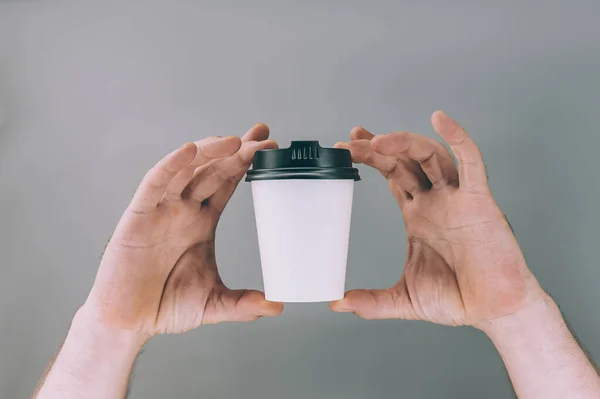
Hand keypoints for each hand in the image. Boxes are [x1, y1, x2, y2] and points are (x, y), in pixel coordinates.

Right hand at [83, 124, 282, 338]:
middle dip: (237, 150)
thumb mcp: (214, 304)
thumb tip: (278, 306)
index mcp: (203, 221)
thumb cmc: (166, 307)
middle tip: (263, 137)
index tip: (271, 147)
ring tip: (236, 141)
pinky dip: (171, 165)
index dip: (247, 162)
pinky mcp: (138, 216)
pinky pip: (155, 183)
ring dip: (209, 151)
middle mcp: (184, 209)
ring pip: (186, 168)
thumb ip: (243, 304)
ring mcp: (162, 210)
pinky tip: (189, 151)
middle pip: (213, 169)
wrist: (128, 322)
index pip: (227, 182)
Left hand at [331, 111, 545, 327]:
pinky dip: (459, 138)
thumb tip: (336, 304)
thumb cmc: (458, 300)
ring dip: (404, 142)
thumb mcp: (404, 298)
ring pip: (431, 155)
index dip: (370, 156)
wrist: (494, 311)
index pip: (392, 174)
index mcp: (418, 214)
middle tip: (350, 143)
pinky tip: (441, 120)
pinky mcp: (480, 201)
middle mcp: (436, 200)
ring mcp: (457, 198)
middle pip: (404, 160)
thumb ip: (371, 302)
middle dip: (376, 147)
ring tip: (377, 142)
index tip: (346, 145)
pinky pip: (471, 163)